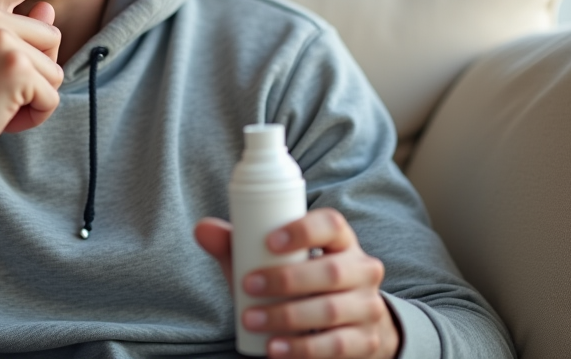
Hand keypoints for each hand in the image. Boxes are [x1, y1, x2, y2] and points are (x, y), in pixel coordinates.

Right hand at [0, 0, 102, 212]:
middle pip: (51, 36)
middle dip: (38, 72)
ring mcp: (1, 38)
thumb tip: (49, 11)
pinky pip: (53, 96)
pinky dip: (36, 116)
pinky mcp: (16, 68)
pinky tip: (5, 120)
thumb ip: (13, 30)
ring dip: (36, 97)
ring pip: (55, 69)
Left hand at [195, 209, 399, 358]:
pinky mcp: (365, 342)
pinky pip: (335, 346)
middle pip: (332, 271)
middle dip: (286, 279)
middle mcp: (363, 270)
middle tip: (248, 285)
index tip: (269, 241)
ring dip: (286, 316)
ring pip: (331, 310)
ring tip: (252, 320)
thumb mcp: (274, 263)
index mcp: (342, 241)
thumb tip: (202, 229)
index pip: (332, 224)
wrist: (346, 326)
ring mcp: (368, 308)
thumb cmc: (301, 284)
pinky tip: (275, 348)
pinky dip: (301, 348)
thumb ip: (239, 246)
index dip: (304, 230)